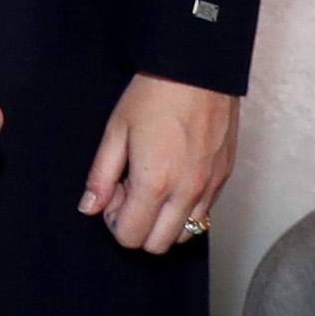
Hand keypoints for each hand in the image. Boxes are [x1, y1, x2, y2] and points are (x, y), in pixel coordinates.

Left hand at [81, 74, 238, 253]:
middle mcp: (187, 193)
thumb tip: (89, 207)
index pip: (132, 236)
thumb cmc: (154, 95)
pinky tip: (174, 178)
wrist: (199, 71)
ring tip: (153, 186)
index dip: (115, 222)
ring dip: (164, 222)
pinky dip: (186, 209)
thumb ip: (101, 176)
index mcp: (155, 183)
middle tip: (130, 193)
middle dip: (138, 227)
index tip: (113, 196)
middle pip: (159, 245)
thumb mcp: (116, 131)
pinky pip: (205, 213)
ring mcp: (210, 188)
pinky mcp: (225, 178)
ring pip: (186, 234)